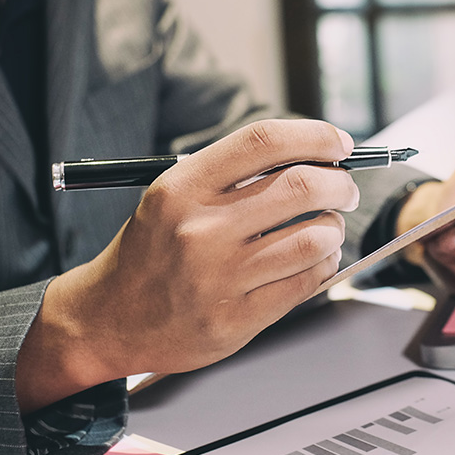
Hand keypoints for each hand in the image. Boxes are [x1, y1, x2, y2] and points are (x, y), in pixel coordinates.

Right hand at [17, 119, 358, 411]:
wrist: (110, 319)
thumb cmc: (150, 252)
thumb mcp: (172, 197)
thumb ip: (232, 176)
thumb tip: (309, 157)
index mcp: (182, 188)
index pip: (264, 142)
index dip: (315, 136)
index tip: (339, 143)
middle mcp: (201, 229)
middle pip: (301, 187)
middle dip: (339, 184)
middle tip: (344, 189)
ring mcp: (220, 277)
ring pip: (314, 238)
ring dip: (334, 228)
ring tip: (327, 228)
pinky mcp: (236, 319)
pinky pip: (307, 282)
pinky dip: (325, 264)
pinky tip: (316, 259)